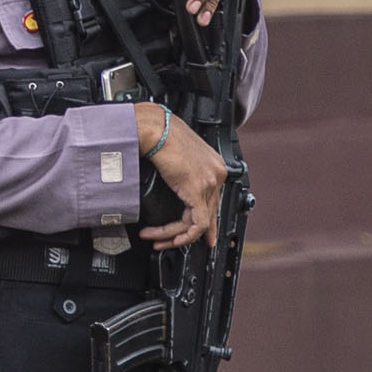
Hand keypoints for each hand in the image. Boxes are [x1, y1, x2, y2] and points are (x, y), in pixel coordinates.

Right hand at [139, 108, 225, 248]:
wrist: (154, 127)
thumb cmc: (158, 132)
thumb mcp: (175, 153)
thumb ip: (181, 171)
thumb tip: (174, 182)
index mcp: (213, 164)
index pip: (213, 199)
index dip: (208, 220)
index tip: (205, 233)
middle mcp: (216, 173)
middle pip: (209, 212)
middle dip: (194, 234)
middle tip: (177, 243)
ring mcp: (210, 182)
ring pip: (199, 222)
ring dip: (175, 235)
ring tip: (157, 240)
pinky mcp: (197, 190)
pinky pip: (196, 223)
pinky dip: (180, 235)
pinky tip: (166, 238)